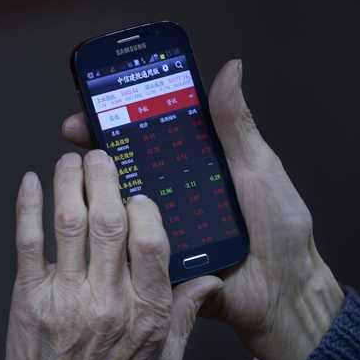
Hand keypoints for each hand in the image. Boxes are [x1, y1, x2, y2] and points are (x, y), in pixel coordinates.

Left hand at [5, 150, 222, 359]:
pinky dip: (27, 208)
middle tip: (100, 156)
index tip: (137, 193)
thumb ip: (184, 316)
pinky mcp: (29, 300)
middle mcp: (108, 298)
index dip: (144, 206)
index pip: (152, 240)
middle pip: (108, 221)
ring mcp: (66, 297)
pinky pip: (28, 244)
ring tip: (70, 161)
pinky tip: (30, 182)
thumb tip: (211, 278)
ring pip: (69, 223)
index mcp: (146, 311)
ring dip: (68, 183)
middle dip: (104, 178)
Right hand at [61, 60, 343, 359]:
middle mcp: (175, 194)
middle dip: (98, 153)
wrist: (285, 293)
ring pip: (125, 207)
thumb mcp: (258, 168)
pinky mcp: (160, 262)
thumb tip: (231, 67)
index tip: (92, 108)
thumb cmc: (280, 228)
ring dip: (100, 194)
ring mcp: (165, 229)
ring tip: (77, 177)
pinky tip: (90, 225)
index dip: (120, 120)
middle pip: (129, 168)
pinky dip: (113, 238)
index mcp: (196, 167)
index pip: (150, 136)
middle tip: (73, 139)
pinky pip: (132, 247)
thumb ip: (235, 124)